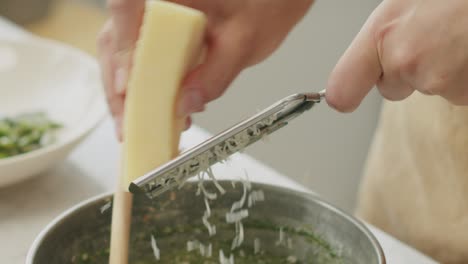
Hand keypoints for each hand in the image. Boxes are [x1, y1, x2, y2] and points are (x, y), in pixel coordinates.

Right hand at [97, 0, 313, 139]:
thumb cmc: (265, 4)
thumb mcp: (244, 42)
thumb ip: (215, 75)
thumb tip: (184, 105)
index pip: (127, 8)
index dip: (122, 48)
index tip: (127, 86)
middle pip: (116, 37)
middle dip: (119, 86)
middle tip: (127, 124)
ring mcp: (152, 9)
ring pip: (120, 47)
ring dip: (125, 88)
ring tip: (136, 122)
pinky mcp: (156, 24)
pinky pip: (137, 51)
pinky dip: (140, 81)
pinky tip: (151, 105)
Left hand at [326, 0, 467, 111]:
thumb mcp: (405, 1)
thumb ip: (384, 34)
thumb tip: (374, 56)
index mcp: (383, 33)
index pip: (341, 89)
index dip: (347, 94)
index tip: (347, 98)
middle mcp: (406, 61)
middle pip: (392, 89)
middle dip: (408, 72)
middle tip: (434, 38)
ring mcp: (440, 80)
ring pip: (430, 89)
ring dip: (444, 70)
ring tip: (459, 36)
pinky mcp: (467, 93)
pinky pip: (459, 92)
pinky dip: (465, 75)